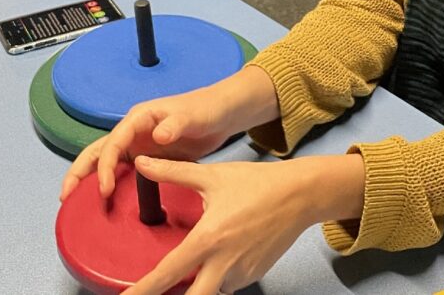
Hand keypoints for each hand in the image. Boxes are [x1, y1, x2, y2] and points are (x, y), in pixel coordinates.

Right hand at [60, 66, 278, 201]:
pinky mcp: (149, 157)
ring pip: (107, 163)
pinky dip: (112, 186)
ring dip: (90, 180)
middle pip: (98, 151)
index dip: (105, 167)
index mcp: (139, 118)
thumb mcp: (193, 115)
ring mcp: (139, 145)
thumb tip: (159, 136)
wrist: (222, 114)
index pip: (113, 143)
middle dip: (79, 172)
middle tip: (64, 197)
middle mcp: (133, 132)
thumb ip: (177, 123)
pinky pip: (125, 173)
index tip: (104, 189)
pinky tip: (108, 203)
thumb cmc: (206, 108)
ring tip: (74, 203)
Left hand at [124, 153, 365, 294]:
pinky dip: (216, 281)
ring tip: (185, 277)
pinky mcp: (254, 274)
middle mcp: (224, 262)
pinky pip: (228, 286)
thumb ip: (173, 172)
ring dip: (197, 288)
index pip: (168, 273)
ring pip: (211, 293)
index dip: (143, 290)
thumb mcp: (212, 175)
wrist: (300, 194)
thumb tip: (142, 162)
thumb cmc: (257, 183)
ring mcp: (241, 272)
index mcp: (208, 238)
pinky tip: (214, 264)